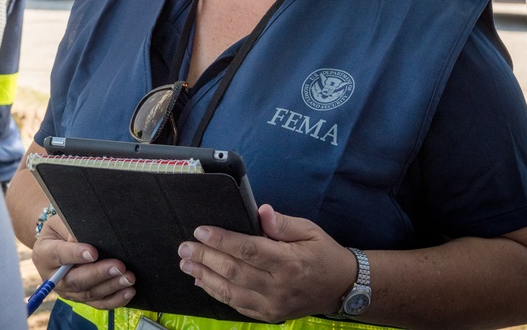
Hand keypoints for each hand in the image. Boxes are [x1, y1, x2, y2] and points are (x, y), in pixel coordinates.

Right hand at [31, 215, 136, 309]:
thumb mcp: (60, 222)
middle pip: (76, 280)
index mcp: (43, 254)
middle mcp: (53, 278)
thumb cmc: (60, 230)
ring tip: (128, 278)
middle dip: (99, 273)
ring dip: (111, 286)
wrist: (56, 243)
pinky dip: (114, 300)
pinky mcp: (80, 298)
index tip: (94, 252)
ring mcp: (67, 291)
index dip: (76, 254)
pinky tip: (128, 292)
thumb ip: (70, 229)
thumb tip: (86, 240)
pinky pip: (98, 303)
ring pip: (89, 293)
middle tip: (119, 266)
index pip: (59, 255)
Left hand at [177, 204, 354, 322]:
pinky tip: (202, 281)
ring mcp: (272, 305)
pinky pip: (237, 305)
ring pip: (230, 292)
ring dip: (204, 277)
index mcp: (288, 262)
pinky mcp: (269, 315)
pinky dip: (216, 293)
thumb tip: (261, 211)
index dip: (221, 240)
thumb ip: (282, 223)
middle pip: (234, 271)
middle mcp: (278, 287)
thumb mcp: (309, 231)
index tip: (200, 230)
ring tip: (186, 263)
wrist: (342, 288)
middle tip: (184, 246)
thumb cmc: (323, 254)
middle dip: (205, 257)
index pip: (248, 250)